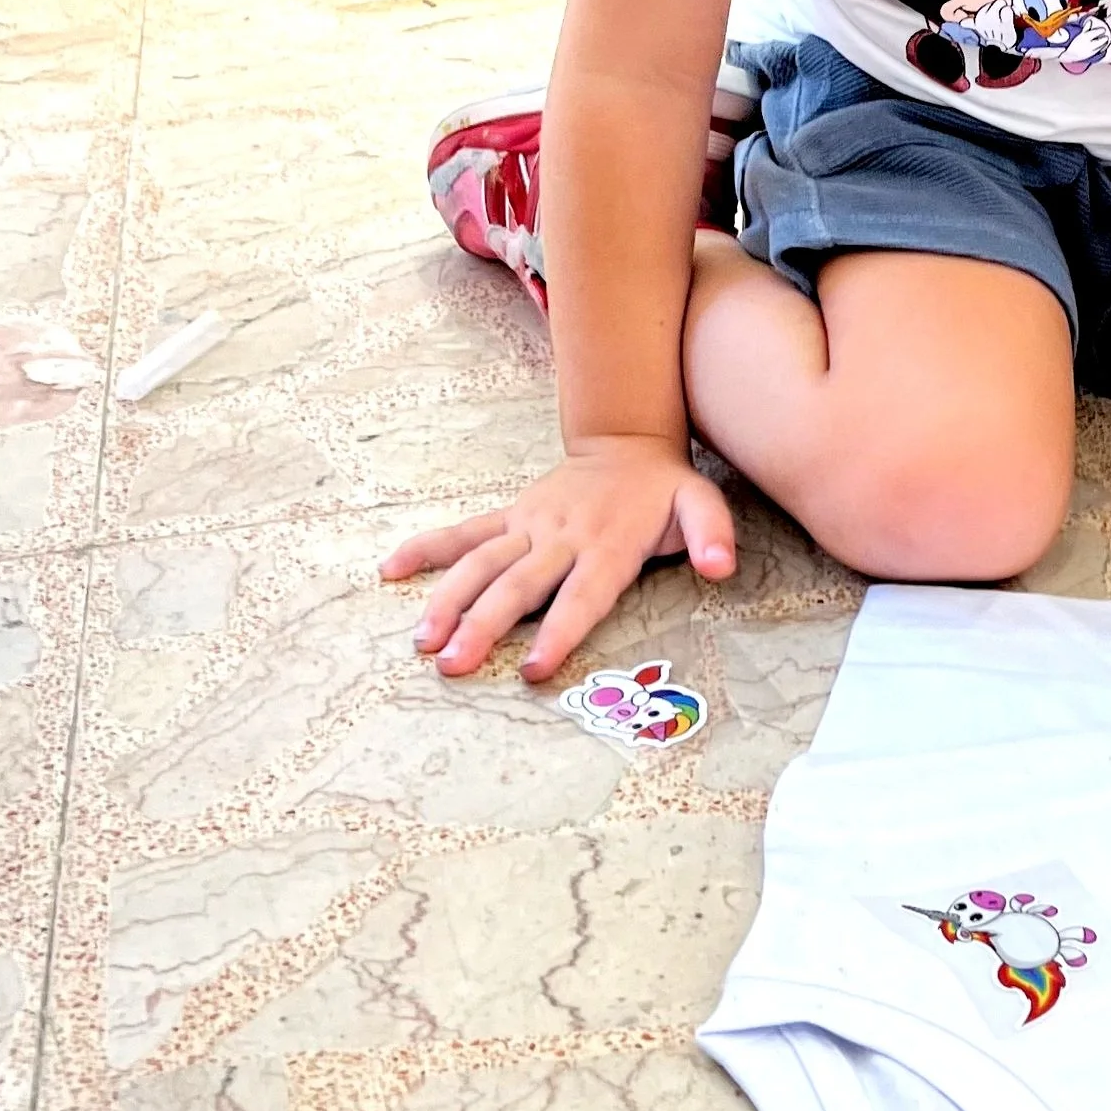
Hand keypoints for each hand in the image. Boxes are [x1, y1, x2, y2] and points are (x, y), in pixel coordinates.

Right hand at [380, 437, 736, 681]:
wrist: (626, 443)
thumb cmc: (664, 492)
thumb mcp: (701, 505)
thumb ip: (712, 536)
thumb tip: (721, 566)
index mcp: (607, 544)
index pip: (581, 595)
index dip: (559, 630)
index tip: (534, 667)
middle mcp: (561, 537)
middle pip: (518, 586)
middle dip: (484, 626)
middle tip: (455, 665)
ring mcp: (529, 525)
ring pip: (481, 563)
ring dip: (449, 599)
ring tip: (423, 640)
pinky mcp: (510, 517)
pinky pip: (464, 533)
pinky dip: (426, 549)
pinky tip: (390, 570)